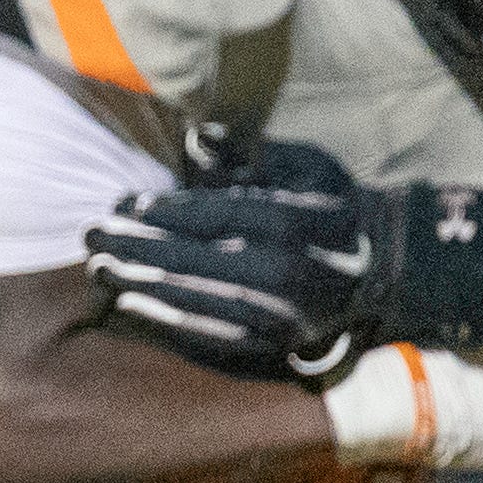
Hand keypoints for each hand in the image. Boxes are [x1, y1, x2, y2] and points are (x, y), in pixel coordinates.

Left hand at [85, 142, 482, 379]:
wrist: (392, 269)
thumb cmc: (336, 206)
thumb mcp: (306, 167)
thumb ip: (250, 155)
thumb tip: (199, 138)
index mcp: (291, 220)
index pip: (211, 215)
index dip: (160, 212)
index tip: (120, 204)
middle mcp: (284, 270)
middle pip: (194, 259)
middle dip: (137, 248)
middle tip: (90, 238)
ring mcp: (280, 313)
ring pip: (197, 301)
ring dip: (142, 286)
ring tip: (99, 271)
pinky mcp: (277, 343)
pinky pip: (213, 336)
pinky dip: (170, 323)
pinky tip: (133, 307)